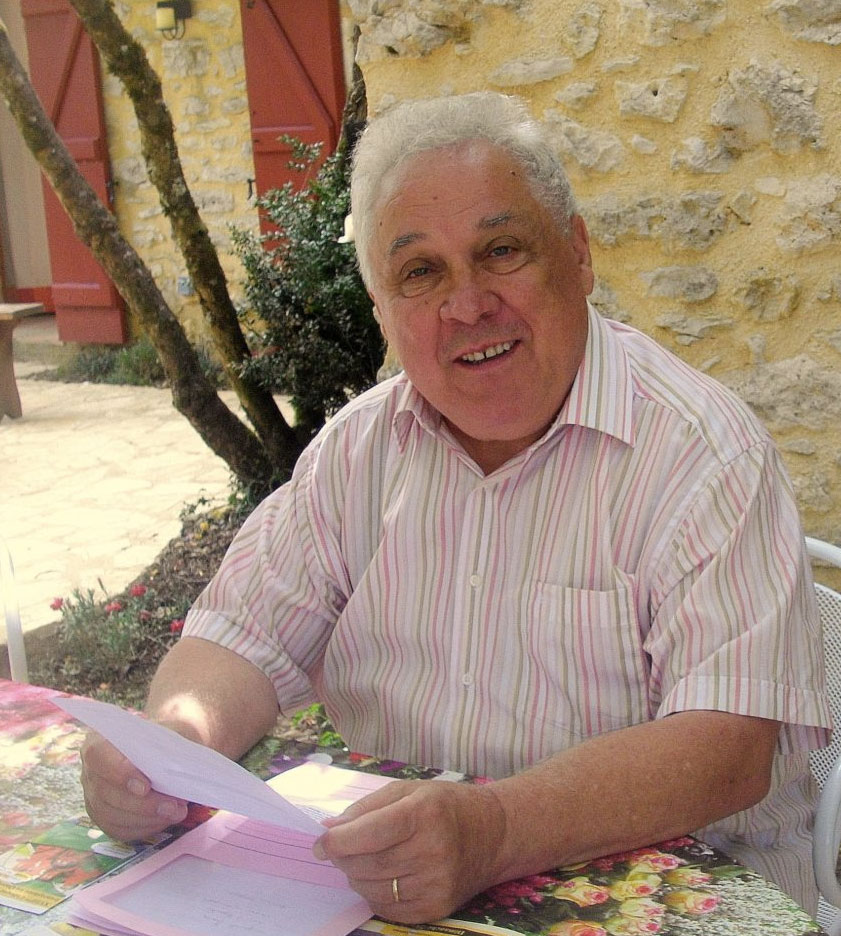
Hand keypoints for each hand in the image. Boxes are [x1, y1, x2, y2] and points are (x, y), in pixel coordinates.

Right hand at [80, 729, 187, 841]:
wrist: (167, 754)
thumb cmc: (166, 740)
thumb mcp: (171, 732)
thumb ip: (168, 746)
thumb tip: (174, 768)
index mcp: (99, 740)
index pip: (98, 755)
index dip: (119, 772)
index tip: (146, 787)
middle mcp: (90, 770)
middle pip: (105, 792)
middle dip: (142, 804)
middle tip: (172, 807)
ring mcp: (94, 796)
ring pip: (111, 815)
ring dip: (146, 818)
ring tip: (176, 812)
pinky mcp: (104, 817)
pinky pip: (118, 829)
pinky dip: (144, 827)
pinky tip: (165, 820)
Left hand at [313, 780, 506, 923]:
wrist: (495, 834)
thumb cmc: (447, 806)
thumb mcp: (410, 791)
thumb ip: (368, 808)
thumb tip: (330, 829)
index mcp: (424, 814)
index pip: (369, 833)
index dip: (338, 841)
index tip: (320, 842)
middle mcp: (432, 851)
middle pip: (366, 864)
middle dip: (342, 857)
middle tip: (337, 848)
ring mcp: (435, 884)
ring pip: (372, 888)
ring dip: (356, 875)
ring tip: (364, 859)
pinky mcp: (436, 908)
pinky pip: (388, 908)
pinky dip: (374, 893)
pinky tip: (383, 876)